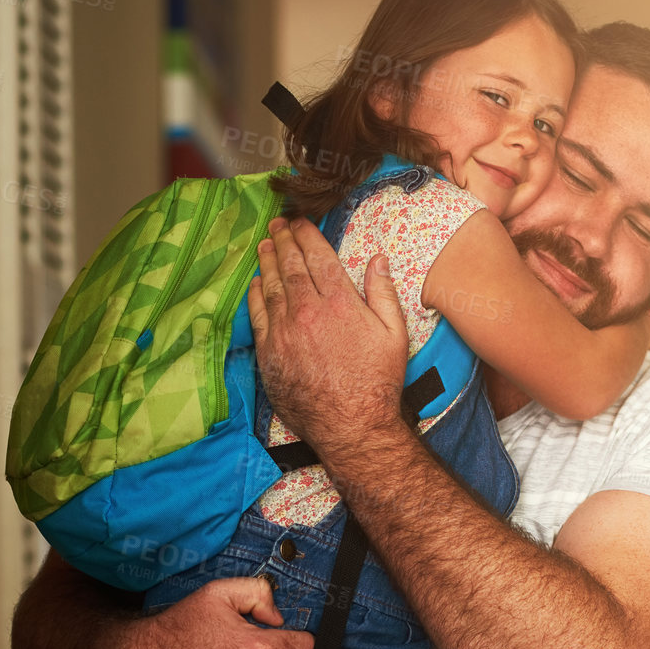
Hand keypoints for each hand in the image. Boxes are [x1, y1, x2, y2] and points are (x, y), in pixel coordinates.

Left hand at [247, 216, 409, 461]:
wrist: (352, 427)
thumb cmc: (377, 384)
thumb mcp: (395, 335)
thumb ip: (383, 293)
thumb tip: (377, 259)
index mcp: (339, 302)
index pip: (317, 255)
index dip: (306, 234)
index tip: (300, 222)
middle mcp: (308, 311)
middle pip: (290, 265)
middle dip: (283, 240)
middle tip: (277, 225)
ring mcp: (284, 332)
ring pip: (271, 286)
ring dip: (267, 261)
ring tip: (265, 245)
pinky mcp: (269, 353)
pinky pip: (257, 315)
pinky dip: (255, 294)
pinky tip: (256, 282)